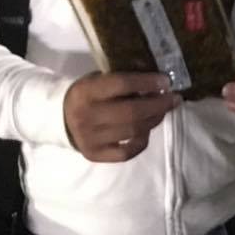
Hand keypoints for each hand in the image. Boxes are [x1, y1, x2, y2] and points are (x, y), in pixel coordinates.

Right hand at [63, 72, 180, 161]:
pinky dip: (142, 141)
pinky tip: (146, 131)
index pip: (122, 84)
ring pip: (133, 131)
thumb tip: (159, 80)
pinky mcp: (94, 155)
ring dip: (154, 120)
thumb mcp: (98, 79)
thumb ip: (123, 80)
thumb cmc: (88, 93)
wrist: (60, 117)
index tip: (166, 81)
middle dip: (159, 105)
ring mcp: (89, 138)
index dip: (148, 82)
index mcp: (86, 91)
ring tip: (163, 111)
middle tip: (174, 99)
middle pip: (132, 112)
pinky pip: (126, 152)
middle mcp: (86, 115)